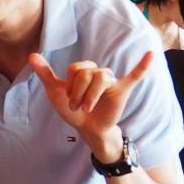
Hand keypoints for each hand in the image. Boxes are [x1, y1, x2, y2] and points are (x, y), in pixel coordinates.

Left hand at [27, 51, 152, 156]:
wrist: (87, 129)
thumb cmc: (72, 109)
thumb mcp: (55, 92)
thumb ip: (45, 73)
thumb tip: (31, 55)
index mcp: (83, 70)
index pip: (75, 68)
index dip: (69, 86)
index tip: (69, 99)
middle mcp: (98, 72)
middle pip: (87, 72)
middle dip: (78, 92)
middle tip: (78, 107)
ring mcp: (111, 81)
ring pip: (100, 77)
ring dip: (90, 96)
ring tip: (87, 108)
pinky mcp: (122, 90)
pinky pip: (134, 76)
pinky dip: (143, 66)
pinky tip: (151, 54)